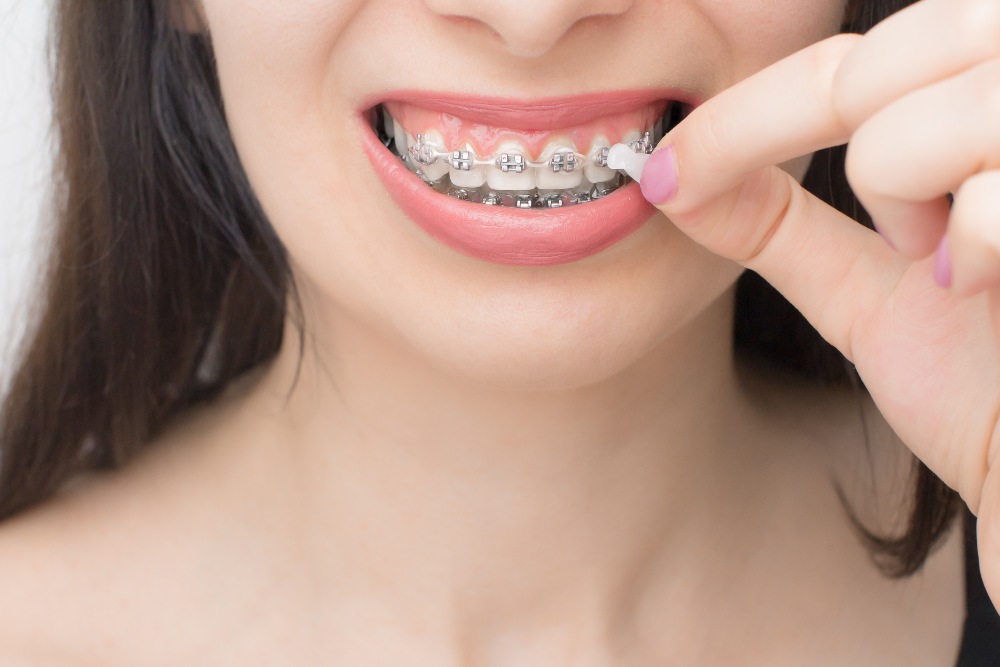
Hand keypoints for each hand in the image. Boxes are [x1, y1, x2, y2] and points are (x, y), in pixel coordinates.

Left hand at [640, 0, 999, 601]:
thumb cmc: (987, 390)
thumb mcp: (867, 291)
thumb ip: (780, 226)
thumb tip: (668, 176)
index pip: (866, 53)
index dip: (750, 109)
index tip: (661, 171)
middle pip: (928, 36)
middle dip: (868, 140)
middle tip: (903, 237)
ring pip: (955, 103)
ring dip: (918, 196)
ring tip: (958, 269)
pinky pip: (997, 194)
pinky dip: (970, 242)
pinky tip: (989, 291)